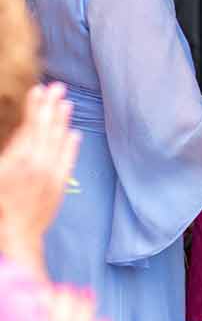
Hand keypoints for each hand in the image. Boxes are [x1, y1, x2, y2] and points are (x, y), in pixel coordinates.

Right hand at [0, 83, 79, 274]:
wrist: (16, 233)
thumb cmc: (0, 203)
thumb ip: (10, 150)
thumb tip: (23, 132)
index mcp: (16, 159)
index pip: (29, 126)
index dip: (35, 107)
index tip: (38, 90)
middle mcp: (35, 163)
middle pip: (46, 129)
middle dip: (51, 106)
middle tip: (58, 87)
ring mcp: (50, 174)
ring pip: (59, 141)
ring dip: (63, 121)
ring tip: (67, 103)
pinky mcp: (59, 185)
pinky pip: (68, 160)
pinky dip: (71, 145)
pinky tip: (74, 133)